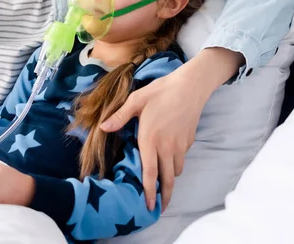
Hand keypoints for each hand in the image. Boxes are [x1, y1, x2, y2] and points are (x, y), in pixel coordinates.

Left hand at [100, 48, 243, 211]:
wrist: (190, 86)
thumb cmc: (160, 91)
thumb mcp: (135, 100)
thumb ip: (119, 117)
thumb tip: (103, 128)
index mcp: (150, 140)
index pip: (150, 173)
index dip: (149, 191)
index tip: (149, 206)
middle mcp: (167, 147)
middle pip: (167, 179)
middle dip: (163, 196)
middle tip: (158, 208)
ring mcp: (180, 145)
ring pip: (175, 171)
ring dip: (169, 180)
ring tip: (161, 187)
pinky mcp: (188, 140)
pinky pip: (181, 159)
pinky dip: (175, 166)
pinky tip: (168, 163)